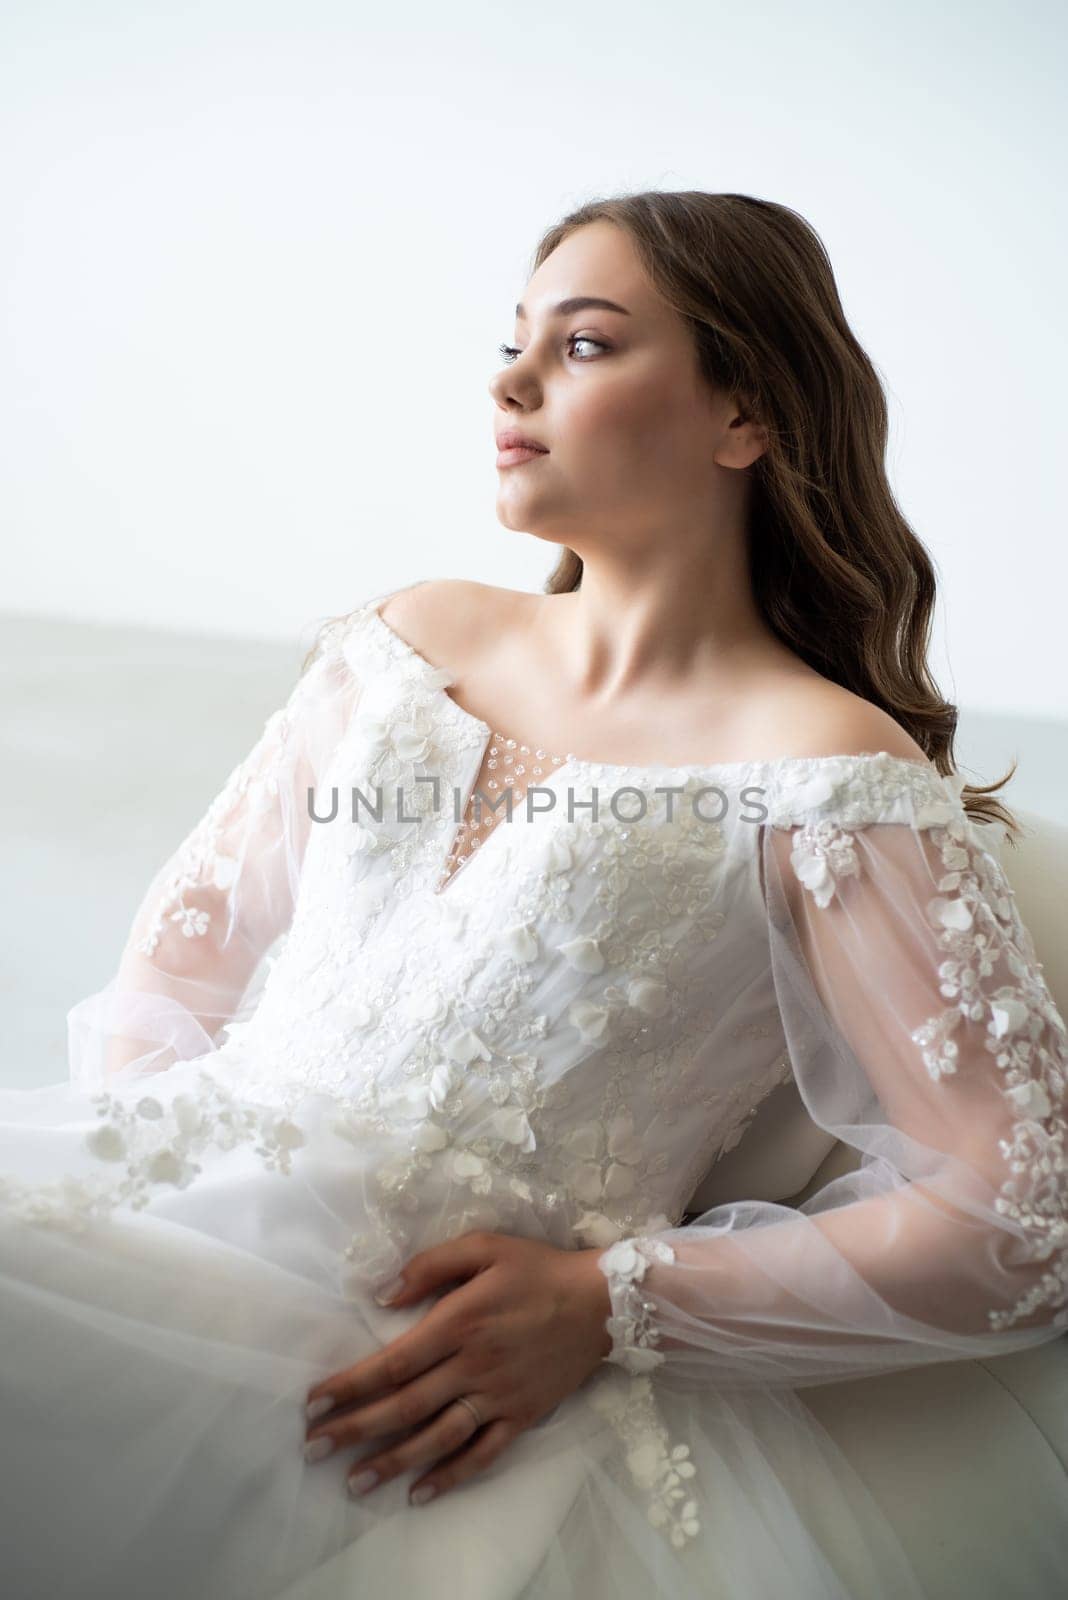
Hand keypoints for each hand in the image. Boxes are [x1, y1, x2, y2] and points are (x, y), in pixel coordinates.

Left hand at [302, 1230, 611, 1505]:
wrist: (601, 1301)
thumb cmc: (537, 1268)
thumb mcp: (484, 1246)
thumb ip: (430, 1265)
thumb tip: (382, 1294)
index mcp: (460, 1321)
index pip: (393, 1362)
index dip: (350, 1385)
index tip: (314, 1401)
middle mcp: (474, 1365)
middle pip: (404, 1405)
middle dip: (354, 1429)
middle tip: (314, 1448)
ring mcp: (499, 1396)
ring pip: (437, 1437)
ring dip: (392, 1461)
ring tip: (354, 1481)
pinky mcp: (522, 1416)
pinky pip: (482, 1454)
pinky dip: (451, 1476)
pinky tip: (420, 1491)